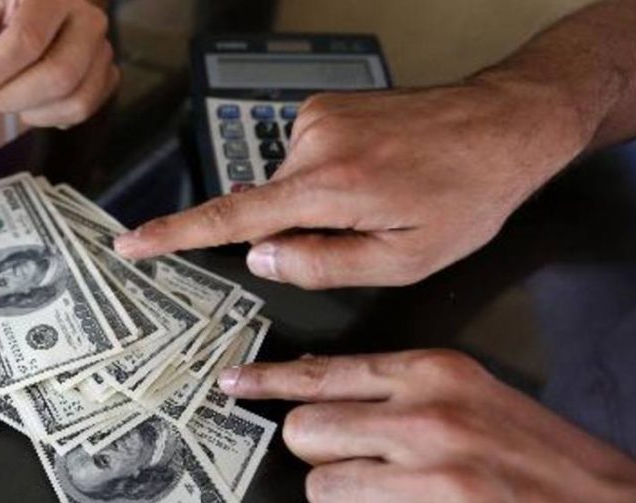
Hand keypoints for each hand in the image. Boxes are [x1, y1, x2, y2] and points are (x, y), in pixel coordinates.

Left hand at [0, 0, 118, 127]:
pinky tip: (28, 103)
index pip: (27, 40)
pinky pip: (82, 110)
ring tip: (3, 98)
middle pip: (59, 75)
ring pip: (74, 100)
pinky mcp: (107, 74)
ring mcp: (102, 48)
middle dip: (11, 97)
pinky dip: (49, 117)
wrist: (26, 15)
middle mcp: (87, 17)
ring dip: (29, 111)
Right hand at [114, 78, 588, 288]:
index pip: (232, 218)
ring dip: (320, 203)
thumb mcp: (405, 259)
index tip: (132, 242)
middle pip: (269, 208)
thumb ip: (323, 265)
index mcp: (329, 187)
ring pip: (289, 185)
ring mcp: (317, 117)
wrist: (503, 123)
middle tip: (369, 230)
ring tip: (384, 196)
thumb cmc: (467, 195)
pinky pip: (305, 158)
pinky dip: (328, 176)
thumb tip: (260, 258)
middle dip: (301, 232)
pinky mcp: (325, 105)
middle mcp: (313, 143)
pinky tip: (376, 173)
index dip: (175, 235)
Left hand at [218, 350, 635, 502]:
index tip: (235, 384)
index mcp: (442, 377)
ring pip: (325, 493)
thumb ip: (402, 393)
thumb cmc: (556, 470)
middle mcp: (429, 425)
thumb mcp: (482, 403)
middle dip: (323, 455)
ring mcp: (428, 490)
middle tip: (359, 467)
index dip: (268, 381)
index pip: (326, 372)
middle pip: (306, 433)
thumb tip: (319, 391)